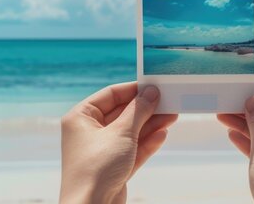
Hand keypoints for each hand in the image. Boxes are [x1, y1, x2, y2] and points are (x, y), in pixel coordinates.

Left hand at [60, 82, 177, 203]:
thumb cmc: (97, 168)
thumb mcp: (122, 132)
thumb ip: (139, 110)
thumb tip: (151, 92)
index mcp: (81, 118)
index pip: (110, 95)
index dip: (133, 89)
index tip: (154, 85)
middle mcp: (89, 132)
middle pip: (123, 113)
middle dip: (146, 108)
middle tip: (168, 101)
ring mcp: (102, 151)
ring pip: (131, 131)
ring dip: (151, 124)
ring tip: (173, 116)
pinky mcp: (114, 167)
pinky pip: (133, 149)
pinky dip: (147, 142)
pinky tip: (162, 135)